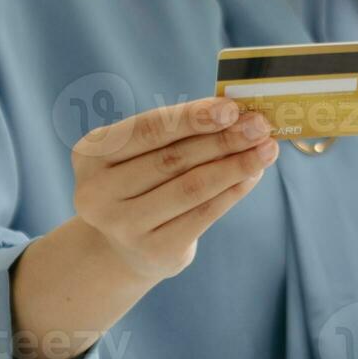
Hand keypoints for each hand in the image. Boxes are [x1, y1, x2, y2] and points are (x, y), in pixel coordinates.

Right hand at [71, 96, 278, 282]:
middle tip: (260, 125)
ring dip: (235, 165)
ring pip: (191, 187)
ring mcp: (123, 227)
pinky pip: (204, 214)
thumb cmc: (141, 183)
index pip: (148, 129)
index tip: (231, 108)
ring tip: (266, 149)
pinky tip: (253, 175)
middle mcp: (97, 193)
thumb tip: (239, 115)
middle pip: (172, 159)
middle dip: (222, 139)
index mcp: (90, 155)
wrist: (123, 246)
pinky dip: (233, 191)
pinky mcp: (154, 250)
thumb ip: (180, 133)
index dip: (191, 117)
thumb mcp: (142, 154)